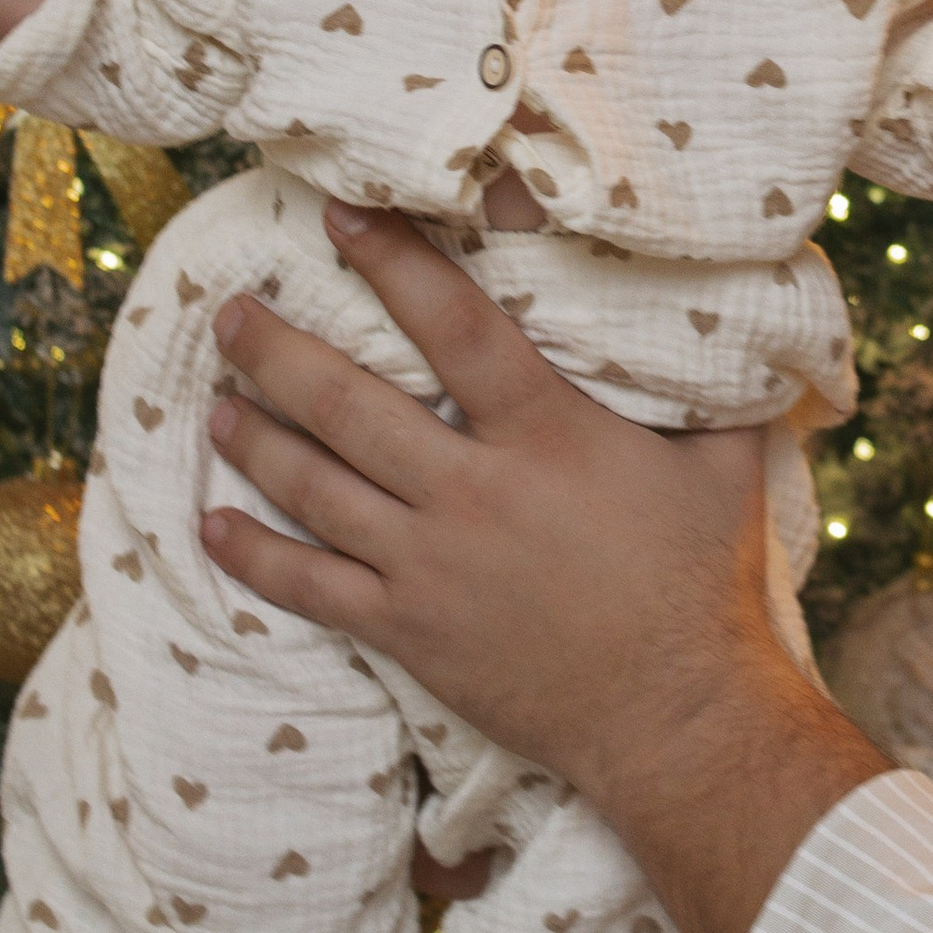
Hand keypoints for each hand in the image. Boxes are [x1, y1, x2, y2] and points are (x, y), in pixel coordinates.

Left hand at [201, 207, 888, 932]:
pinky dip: (254, 554)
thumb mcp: (722, 463)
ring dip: (253, 437)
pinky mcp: (408, 630)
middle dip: (277, 351)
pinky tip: (211, 525)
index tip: (340, 217)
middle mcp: (471, 492)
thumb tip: (721, 307)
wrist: (679, 715)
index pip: (453, 327)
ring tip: (213, 399)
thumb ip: (706, 385)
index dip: (395, 263)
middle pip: (348, 405)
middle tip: (230, 311)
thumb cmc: (707, 582)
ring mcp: (429, 565)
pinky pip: (309, 586)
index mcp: (545, 435)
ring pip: (314, 486)